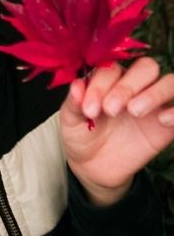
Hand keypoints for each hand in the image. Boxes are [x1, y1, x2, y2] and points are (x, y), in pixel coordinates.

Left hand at [60, 57, 173, 205]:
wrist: (93, 168)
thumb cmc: (82, 135)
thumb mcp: (70, 121)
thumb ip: (73, 103)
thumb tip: (76, 85)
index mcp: (109, 78)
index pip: (112, 69)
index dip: (100, 85)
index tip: (89, 109)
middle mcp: (134, 85)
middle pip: (145, 68)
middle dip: (128, 86)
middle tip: (111, 110)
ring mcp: (153, 103)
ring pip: (168, 81)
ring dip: (154, 93)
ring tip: (134, 111)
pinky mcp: (166, 125)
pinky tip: (161, 120)